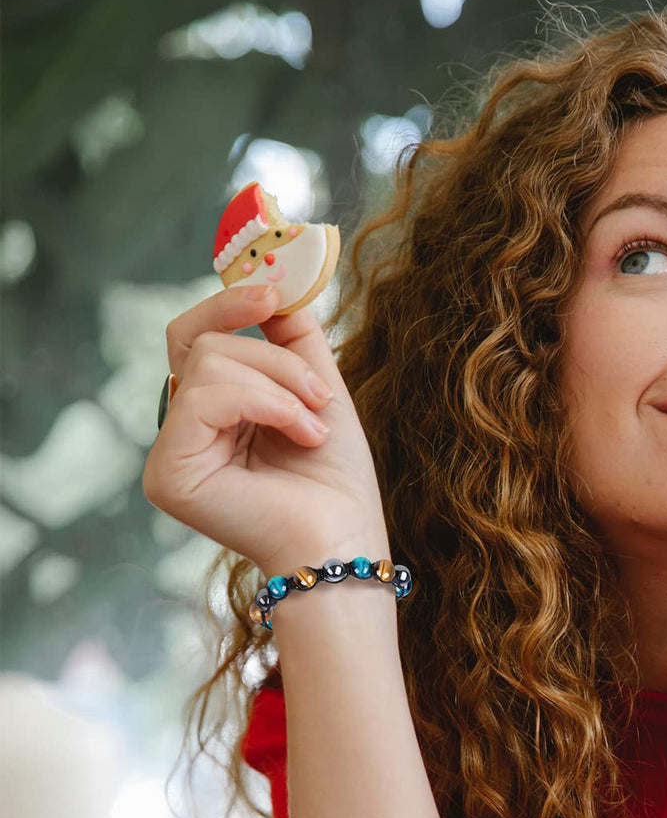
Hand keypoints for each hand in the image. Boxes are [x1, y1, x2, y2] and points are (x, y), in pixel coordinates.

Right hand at [142, 284, 390, 574]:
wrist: (347, 539)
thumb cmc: (337, 481)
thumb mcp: (318, 389)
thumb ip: (291, 336)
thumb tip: (272, 278)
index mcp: (213, 415)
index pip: (197, 337)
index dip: (229, 304)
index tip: (274, 293)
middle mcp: (183, 433)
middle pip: (200, 340)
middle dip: (271, 355)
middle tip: (319, 392)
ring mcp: (168, 454)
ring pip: (208, 361)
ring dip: (279, 385)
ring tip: (314, 428)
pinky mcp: (167, 473)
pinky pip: (205, 395)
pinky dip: (265, 402)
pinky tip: (300, 434)